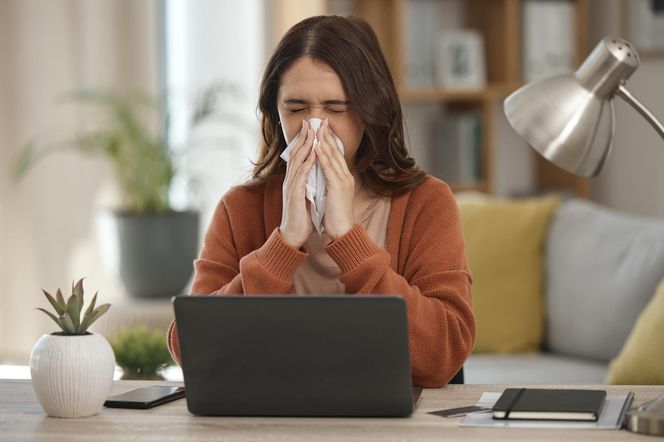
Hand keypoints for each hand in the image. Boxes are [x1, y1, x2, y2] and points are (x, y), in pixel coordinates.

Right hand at [279, 120, 316, 248]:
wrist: (293, 234)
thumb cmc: (300, 216)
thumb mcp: (305, 195)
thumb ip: (307, 182)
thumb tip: (314, 172)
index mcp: (294, 179)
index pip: (298, 155)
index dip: (304, 141)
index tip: (311, 127)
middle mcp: (290, 180)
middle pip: (296, 153)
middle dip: (303, 137)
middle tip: (309, 122)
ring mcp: (291, 186)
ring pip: (297, 161)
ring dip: (305, 146)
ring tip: (311, 132)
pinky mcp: (295, 194)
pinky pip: (301, 176)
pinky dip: (307, 163)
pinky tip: (312, 154)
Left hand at [316, 119, 354, 239]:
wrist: (342, 231)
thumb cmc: (335, 216)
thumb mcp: (332, 195)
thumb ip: (328, 183)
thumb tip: (321, 174)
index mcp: (344, 178)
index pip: (336, 155)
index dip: (329, 141)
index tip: (322, 128)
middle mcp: (345, 176)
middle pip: (336, 151)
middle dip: (327, 135)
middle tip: (321, 121)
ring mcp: (343, 180)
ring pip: (333, 157)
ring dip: (324, 141)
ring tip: (317, 129)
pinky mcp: (337, 187)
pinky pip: (329, 168)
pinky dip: (323, 157)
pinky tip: (317, 147)